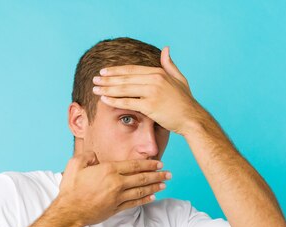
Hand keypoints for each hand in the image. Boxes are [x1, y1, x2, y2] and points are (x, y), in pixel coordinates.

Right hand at [56, 152, 171, 225]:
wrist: (69, 211)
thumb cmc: (71, 188)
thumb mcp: (75, 164)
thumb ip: (87, 156)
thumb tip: (96, 156)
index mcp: (108, 170)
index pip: (134, 165)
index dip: (148, 164)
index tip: (159, 163)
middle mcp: (116, 183)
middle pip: (141, 178)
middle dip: (157, 175)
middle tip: (168, 173)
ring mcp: (117, 197)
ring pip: (140, 191)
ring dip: (154, 187)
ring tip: (164, 184)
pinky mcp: (115, 208)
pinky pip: (134, 203)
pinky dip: (144, 199)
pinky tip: (152, 197)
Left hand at [91, 46, 206, 136]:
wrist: (191, 118)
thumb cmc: (185, 102)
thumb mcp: (179, 79)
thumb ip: (170, 65)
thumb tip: (166, 48)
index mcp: (159, 72)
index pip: (132, 70)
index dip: (116, 70)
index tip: (104, 71)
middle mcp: (154, 80)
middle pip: (125, 78)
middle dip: (108, 79)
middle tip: (94, 79)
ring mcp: (152, 92)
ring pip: (124, 89)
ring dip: (107, 88)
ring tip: (95, 89)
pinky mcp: (150, 105)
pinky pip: (128, 102)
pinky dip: (114, 101)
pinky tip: (104, 99)